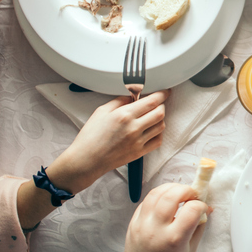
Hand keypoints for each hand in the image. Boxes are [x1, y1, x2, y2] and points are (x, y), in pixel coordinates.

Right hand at [51, 91, 168, 192]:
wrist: (86, 160)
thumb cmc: (90, 137)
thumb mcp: (101, 112)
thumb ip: (119, 101)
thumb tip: (132, 96)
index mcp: (124, 115)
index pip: (152, 101)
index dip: (162, 94)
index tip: (165, 92)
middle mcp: (133, 128)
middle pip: (160, 113)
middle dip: (161, 105)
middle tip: (156, 104)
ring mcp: (138, 141)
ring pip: (161, 126)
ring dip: (159, 119)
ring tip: (151, 117)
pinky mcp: (139, 152)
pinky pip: (157, 141)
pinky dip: (158, 134)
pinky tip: (150, 130)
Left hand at [113, 183, 210, 251]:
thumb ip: (198, 229)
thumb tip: (205, 211)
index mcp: (174, 239)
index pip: (192, 208)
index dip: (201, 205)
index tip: (204, 208)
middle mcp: (156, 229)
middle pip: (172, 194)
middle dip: (187, 189)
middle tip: (193, 194)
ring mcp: (142, 225)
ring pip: (156, 193)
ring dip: (171, 188)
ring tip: (180, 194)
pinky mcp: (132, 224)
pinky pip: (145, 201)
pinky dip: (158, 196)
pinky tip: (166, 203)